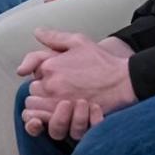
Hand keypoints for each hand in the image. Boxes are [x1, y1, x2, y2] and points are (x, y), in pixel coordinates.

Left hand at [18, 30, 135, 138]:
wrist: (124, 81)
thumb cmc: (103, 61)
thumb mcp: (78, 41)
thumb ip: (54, 37)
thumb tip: (37, 32)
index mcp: (50, 66)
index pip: (31, 73)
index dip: (40, 73)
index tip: (52, 75)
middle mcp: (50, 85)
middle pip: (32, 91)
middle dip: (41, 90)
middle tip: (57, 89)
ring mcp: (59, 103)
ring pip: (37, 108)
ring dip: (44, 105)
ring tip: (58, 102)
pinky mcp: (69, 118)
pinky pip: (48, 122)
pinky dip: (51, 118)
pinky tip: (63, 113)